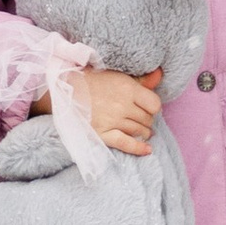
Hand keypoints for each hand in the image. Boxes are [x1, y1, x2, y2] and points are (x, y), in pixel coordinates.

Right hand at [33, 67, 162, 156]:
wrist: (64, 89)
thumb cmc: (92, 79)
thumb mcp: (118, 74)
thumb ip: (141, 79)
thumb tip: (160, 75)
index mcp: (127, 88)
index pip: (154, 104)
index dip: (153, 107)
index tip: (148, 107)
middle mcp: (122, 105)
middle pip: (147, 119)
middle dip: (147, 120)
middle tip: (141, 118)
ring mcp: (113, 121)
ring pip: (138, 131)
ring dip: (143, 132)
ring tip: (142, 131)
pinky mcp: (102, 133)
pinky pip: (125, 144)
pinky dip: (138, 148)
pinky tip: (147, 150)